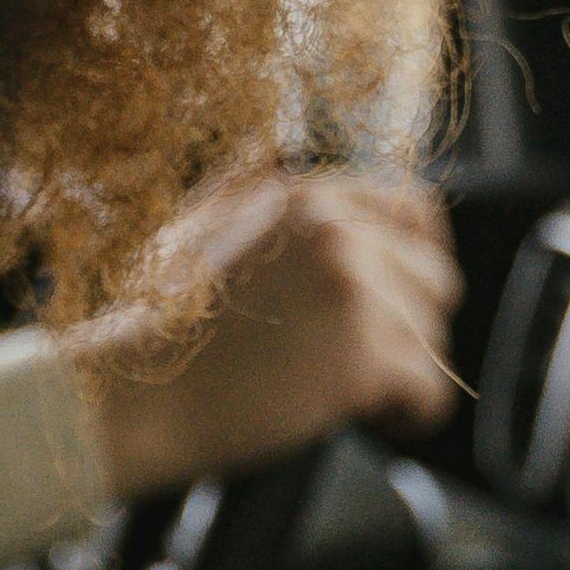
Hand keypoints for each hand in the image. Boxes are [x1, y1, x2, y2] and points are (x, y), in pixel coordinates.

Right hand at [67, 170, 459, 503]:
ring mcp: (356, 292)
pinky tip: (367, 421)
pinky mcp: (366, 357)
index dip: (414, 261)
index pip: (415, 210)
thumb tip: (260, 148)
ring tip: (348, 396)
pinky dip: (408, 417)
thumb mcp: (192, 226)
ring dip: (402, 376)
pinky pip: (430, 393)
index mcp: (307, 198)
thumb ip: (238, 182)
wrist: (135, 397)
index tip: (401, 300)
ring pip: (434, 340)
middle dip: (407, 326)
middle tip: (360, 361)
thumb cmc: (157, 330)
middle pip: (435, 280)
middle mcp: (340, 232)